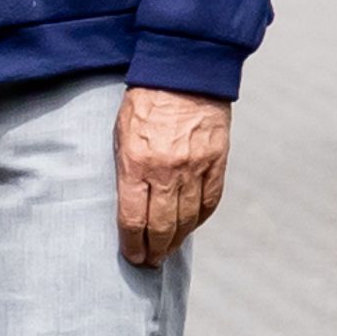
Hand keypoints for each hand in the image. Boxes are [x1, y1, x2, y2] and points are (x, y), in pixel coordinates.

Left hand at [117, 85, 231, 266]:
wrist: (184, 73)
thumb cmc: (143, 102)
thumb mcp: (120, 133)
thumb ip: (125, 170)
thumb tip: (127, 205)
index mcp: (136, 164)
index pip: (132, 219)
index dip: (132, 244)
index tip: (131, 256)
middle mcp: (167, 171)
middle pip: (161, 227)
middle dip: (154, 251)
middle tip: (149, 262)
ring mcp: (195, 168)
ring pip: (187, 220)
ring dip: (176, 241)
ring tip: (166, 251)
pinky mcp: (217, 163)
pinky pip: (209, 202)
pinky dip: (199, 220)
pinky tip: (189, 227)